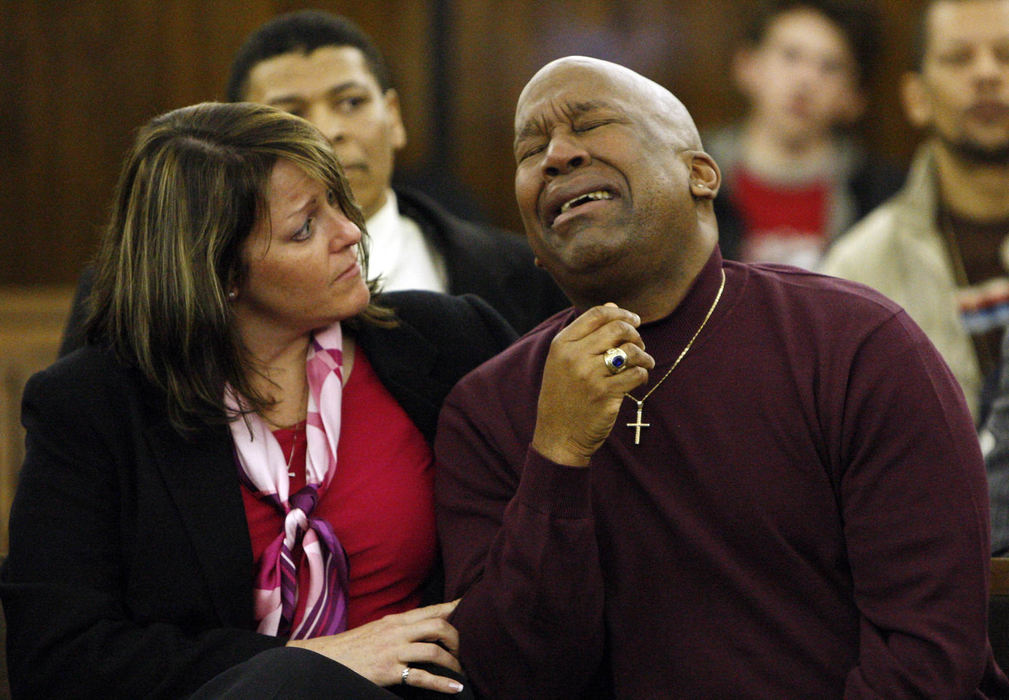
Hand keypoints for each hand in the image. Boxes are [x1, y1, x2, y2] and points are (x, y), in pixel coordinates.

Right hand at [286, 600, 464, 693]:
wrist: (328, 659)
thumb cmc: (356, 646)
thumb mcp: (380, 628)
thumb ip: (402, 626)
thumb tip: (426, 627)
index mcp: (396, 619)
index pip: (432, 609)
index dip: (455, 607)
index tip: (473, 605)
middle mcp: (397, 631)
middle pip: (438, 626)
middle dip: (458, 639)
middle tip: (465, 651)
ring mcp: (394, 651)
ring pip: (433, 651)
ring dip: (453, 662)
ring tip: (462, 672)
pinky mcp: (389, 671)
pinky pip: (421, 677)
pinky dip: (442, 683)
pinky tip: (454, 688)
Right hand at [532, 304, 653, 465]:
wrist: (558, 435)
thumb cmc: (563, 395)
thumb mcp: (563, 361)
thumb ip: (585, 334)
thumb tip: (613, 307)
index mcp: (562, 344)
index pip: (597, 314)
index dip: (621, 314)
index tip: (634, 320)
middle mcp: (574, 356)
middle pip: (617, 328)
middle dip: (635, 333)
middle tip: (639, 344)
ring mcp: (590, 375)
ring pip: (630, 351)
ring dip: (644, 355)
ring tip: (644, 362)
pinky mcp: (606, 394)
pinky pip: (636, 374)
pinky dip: (642, 374)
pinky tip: (638, 379)